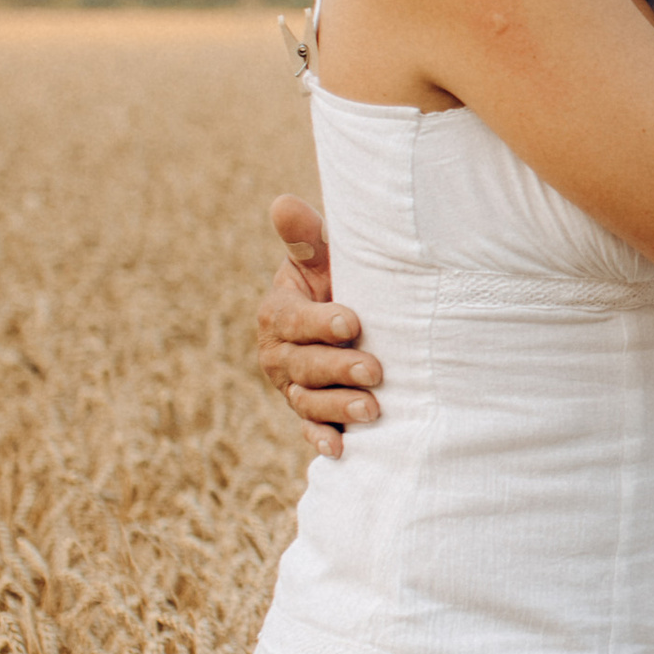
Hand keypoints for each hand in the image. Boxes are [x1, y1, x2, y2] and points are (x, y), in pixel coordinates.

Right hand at [258, 195, 383, 460]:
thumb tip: (283, 202)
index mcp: (278, 313)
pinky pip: (312, 431)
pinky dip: (323, 441)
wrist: (355, 322)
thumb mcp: (325, 259)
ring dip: (339, 409)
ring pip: (310, 402)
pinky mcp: (311, 415)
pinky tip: (342, 451)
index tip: (351, 322)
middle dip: (338, 369)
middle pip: (302, 366)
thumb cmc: (341, 282)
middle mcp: (280, 354)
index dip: (319, 323)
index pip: (292, 321)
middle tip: (375, 370)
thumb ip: (307, 238)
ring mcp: (294, 388)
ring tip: (373, 410)